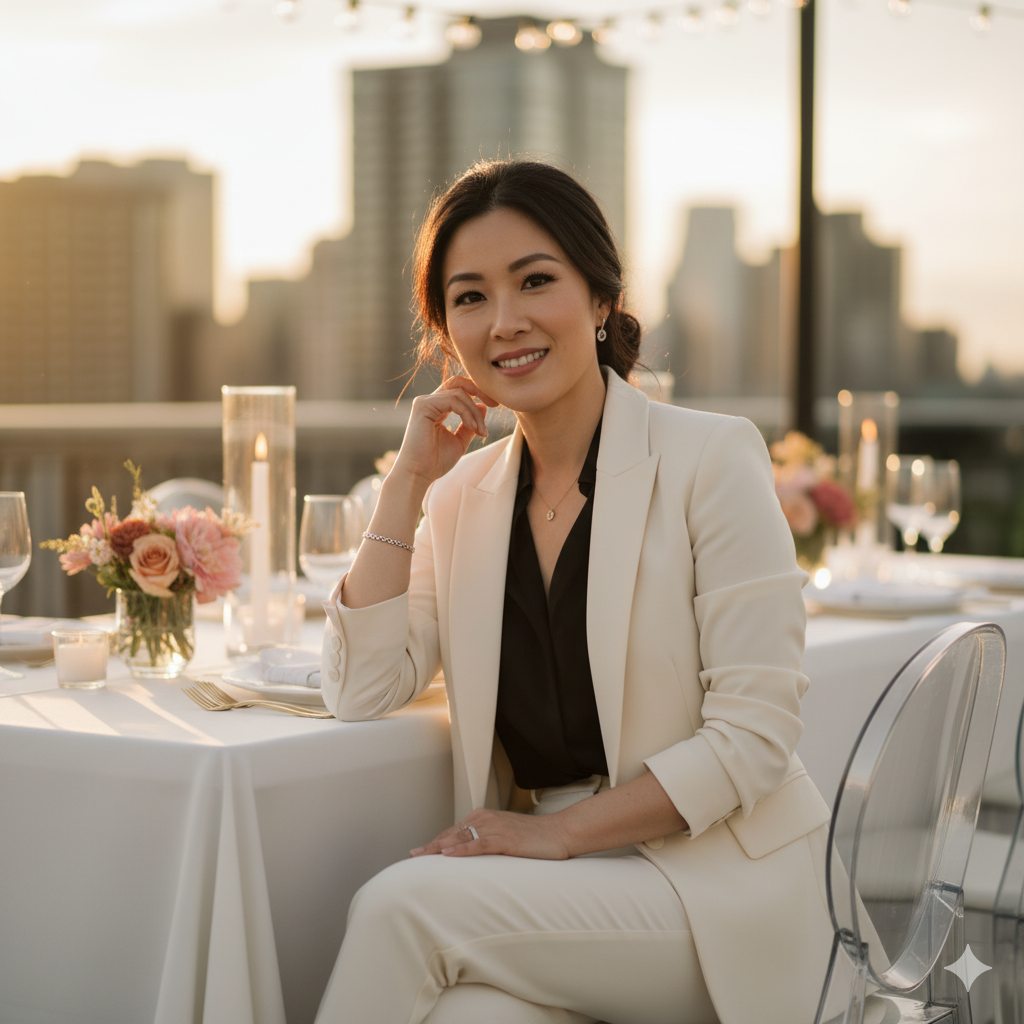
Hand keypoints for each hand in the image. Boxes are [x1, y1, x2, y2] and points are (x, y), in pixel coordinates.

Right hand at [391, 377, 498, 493]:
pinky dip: (467, 413)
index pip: (458, 389)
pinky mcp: (423, 406)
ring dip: (475, 412)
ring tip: (480, 431)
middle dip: (479, 390)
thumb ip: (470, 424)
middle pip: (457, 382)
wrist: (418, 474)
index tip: (494, 405)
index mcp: (436, 408)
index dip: (477, 392)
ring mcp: (424, 402)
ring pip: (459, 393)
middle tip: (495, 404)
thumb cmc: (435, 462)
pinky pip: (453, 400)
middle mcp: (429, 402)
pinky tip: (473, 428)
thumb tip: (483, 407)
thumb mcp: (460, 441)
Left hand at [410, 808, 570, 859]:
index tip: (418, 852)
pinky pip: (478, 844)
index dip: (435, 842)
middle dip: (431, 845)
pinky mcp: (505, 839)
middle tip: (412, 856)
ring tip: (422, 857)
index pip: (453, 831)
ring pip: (461, 837)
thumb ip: (488, 844)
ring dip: (439, 847)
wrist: (561, 833)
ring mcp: (495, 828)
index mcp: (484, 818)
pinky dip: (461, 849)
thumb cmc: (535, 839)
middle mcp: (486, 819)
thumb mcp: (506, 839)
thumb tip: (471, 857)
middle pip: (452, 833)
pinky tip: (448, 855)